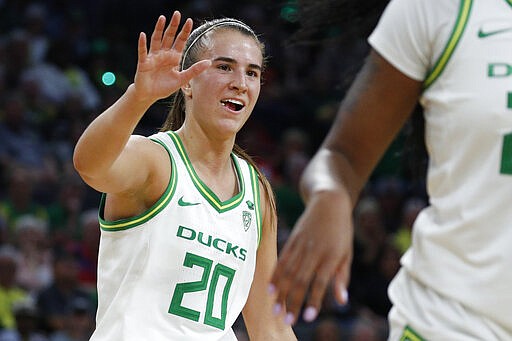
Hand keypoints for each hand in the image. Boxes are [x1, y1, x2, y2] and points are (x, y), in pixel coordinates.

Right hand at [132, 11, 210, 102]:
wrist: (150, 95)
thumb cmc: (164, 86)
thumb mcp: (182, 78)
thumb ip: (195, 70)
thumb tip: (209, 62)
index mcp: (173, 57)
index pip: (180, 41)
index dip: (184, 31)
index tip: (189, 21)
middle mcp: (164, 54)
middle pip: (169, 37)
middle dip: (173, 26)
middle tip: (177, 14)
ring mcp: (153, 57)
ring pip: (156, 40)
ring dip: (159, 29)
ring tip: (162, 18)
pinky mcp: (144, 63)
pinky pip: (143, 51)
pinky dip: (143, 44)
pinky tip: (143, 35)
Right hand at [269, 192, 352, 324]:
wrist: (329, 201)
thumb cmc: (342, 230)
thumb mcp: (347, 253)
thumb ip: (342, 277)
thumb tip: (341, 301)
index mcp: (331, 256)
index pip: (320, 282)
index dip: (313, 300)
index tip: (307, 318)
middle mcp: (314, 251)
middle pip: (301, 279)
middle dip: (293, 301)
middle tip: (286, 320)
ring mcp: (301, 244)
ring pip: (288, 271)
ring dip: (281, 291)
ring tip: (275, 308)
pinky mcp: (292, 239)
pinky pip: (282, 259)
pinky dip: (276, 275)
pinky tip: (270, 288)